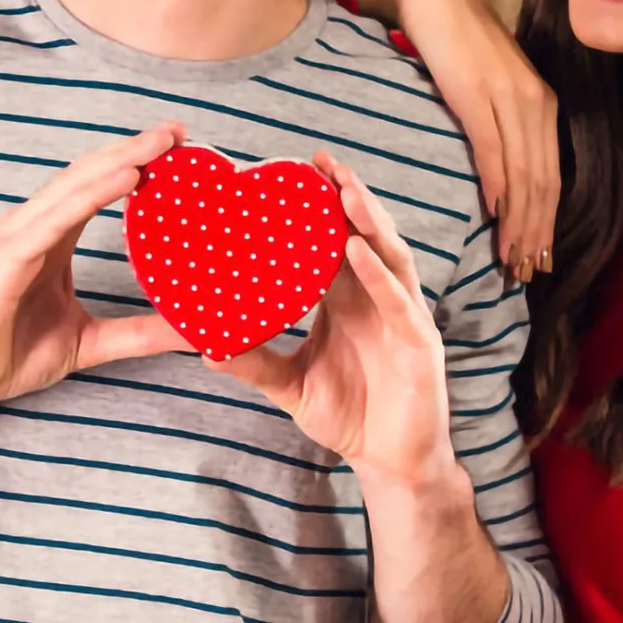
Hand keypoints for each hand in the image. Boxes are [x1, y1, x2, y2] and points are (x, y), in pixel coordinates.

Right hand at [0, 123, 192, 414]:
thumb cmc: (5, 356)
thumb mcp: (90, 341)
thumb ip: (138, 332)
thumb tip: (190, 331)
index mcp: (53, 236)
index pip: (99, 185)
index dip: (136, 161)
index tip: (178, 145)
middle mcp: (35, 226)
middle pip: (91, 173)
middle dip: (134, 148)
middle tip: (178, 129)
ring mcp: (17, 237)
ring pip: (75, 185)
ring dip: (120, 159)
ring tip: (159, 143)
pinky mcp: (6, 257)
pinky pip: (56, 218)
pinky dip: (92, 194)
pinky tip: (126, 178)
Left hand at [205, 153, 454, 485]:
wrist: (389, 463)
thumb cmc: (348, 414)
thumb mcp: (291, 384)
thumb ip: (254, 362)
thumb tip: (204, 346)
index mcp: (350, 298)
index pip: (335, 240)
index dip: (321, 206)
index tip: (296, 170)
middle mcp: (378, 296)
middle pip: (365, 233)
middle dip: (346, 194)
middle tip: (320, 160)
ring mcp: (402, 314)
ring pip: (387, 254)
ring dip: (367, 219)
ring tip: (342, 188)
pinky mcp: (418, 342)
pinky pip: (398, 301)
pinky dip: (378, 274)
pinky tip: (356, 250)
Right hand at [356, 0, 559, 281]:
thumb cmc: (460, 42)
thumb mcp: (493, 85)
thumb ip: (504, 123)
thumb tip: (502, 173)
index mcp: (543, 104)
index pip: (552, 177)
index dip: (547, 223)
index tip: (539, 260)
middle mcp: (535, 103)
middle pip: (543, 183)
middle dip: (536, 233)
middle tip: (526, 273)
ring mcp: (509, 99)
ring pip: (523, 175)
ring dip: (518, 222)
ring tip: (511, 259)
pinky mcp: (477, 95)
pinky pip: (492, 150)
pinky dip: (497, 187)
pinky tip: (494, 215)